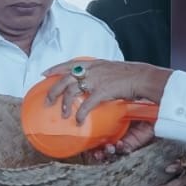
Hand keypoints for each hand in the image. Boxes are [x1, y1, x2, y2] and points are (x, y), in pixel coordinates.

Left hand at [42, 59, 172, 123]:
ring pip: (72, 91)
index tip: (44, 73)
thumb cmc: (129, 74)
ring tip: (62, 114)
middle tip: (47, 102)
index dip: (55, 68)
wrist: (142, 77)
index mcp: (93, 64)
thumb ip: (98, 73)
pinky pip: (86, 104)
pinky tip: (78, 121)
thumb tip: (91, 81)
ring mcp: (96, 80)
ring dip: (65, 104)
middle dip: (54, 90)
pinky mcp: (103, 91)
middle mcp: (91, 70)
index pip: (69, 64)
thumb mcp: (110, 68)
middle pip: (65, 79)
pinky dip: (80, 114)